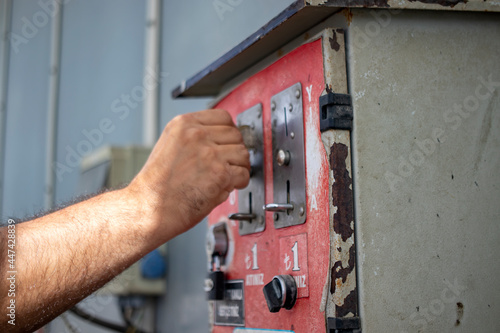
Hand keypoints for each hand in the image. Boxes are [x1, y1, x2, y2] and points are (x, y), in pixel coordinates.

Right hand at [130, 109, 249, 237]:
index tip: (227, 143)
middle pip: (235, 134)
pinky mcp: (220, 174)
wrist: (149, 207)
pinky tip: (227, 186)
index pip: (223, 117)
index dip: (228, 133)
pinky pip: (243, 174)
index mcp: (184, 124)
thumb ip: (193, 139)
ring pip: (243, 153)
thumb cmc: (155, 185)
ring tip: (227, 176)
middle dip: (234, 151)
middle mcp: (197, 135)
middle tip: (227, 164)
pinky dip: (239, 182)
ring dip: (239, 166)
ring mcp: (210, 153)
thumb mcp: (168, 145)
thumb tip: (219, 141)